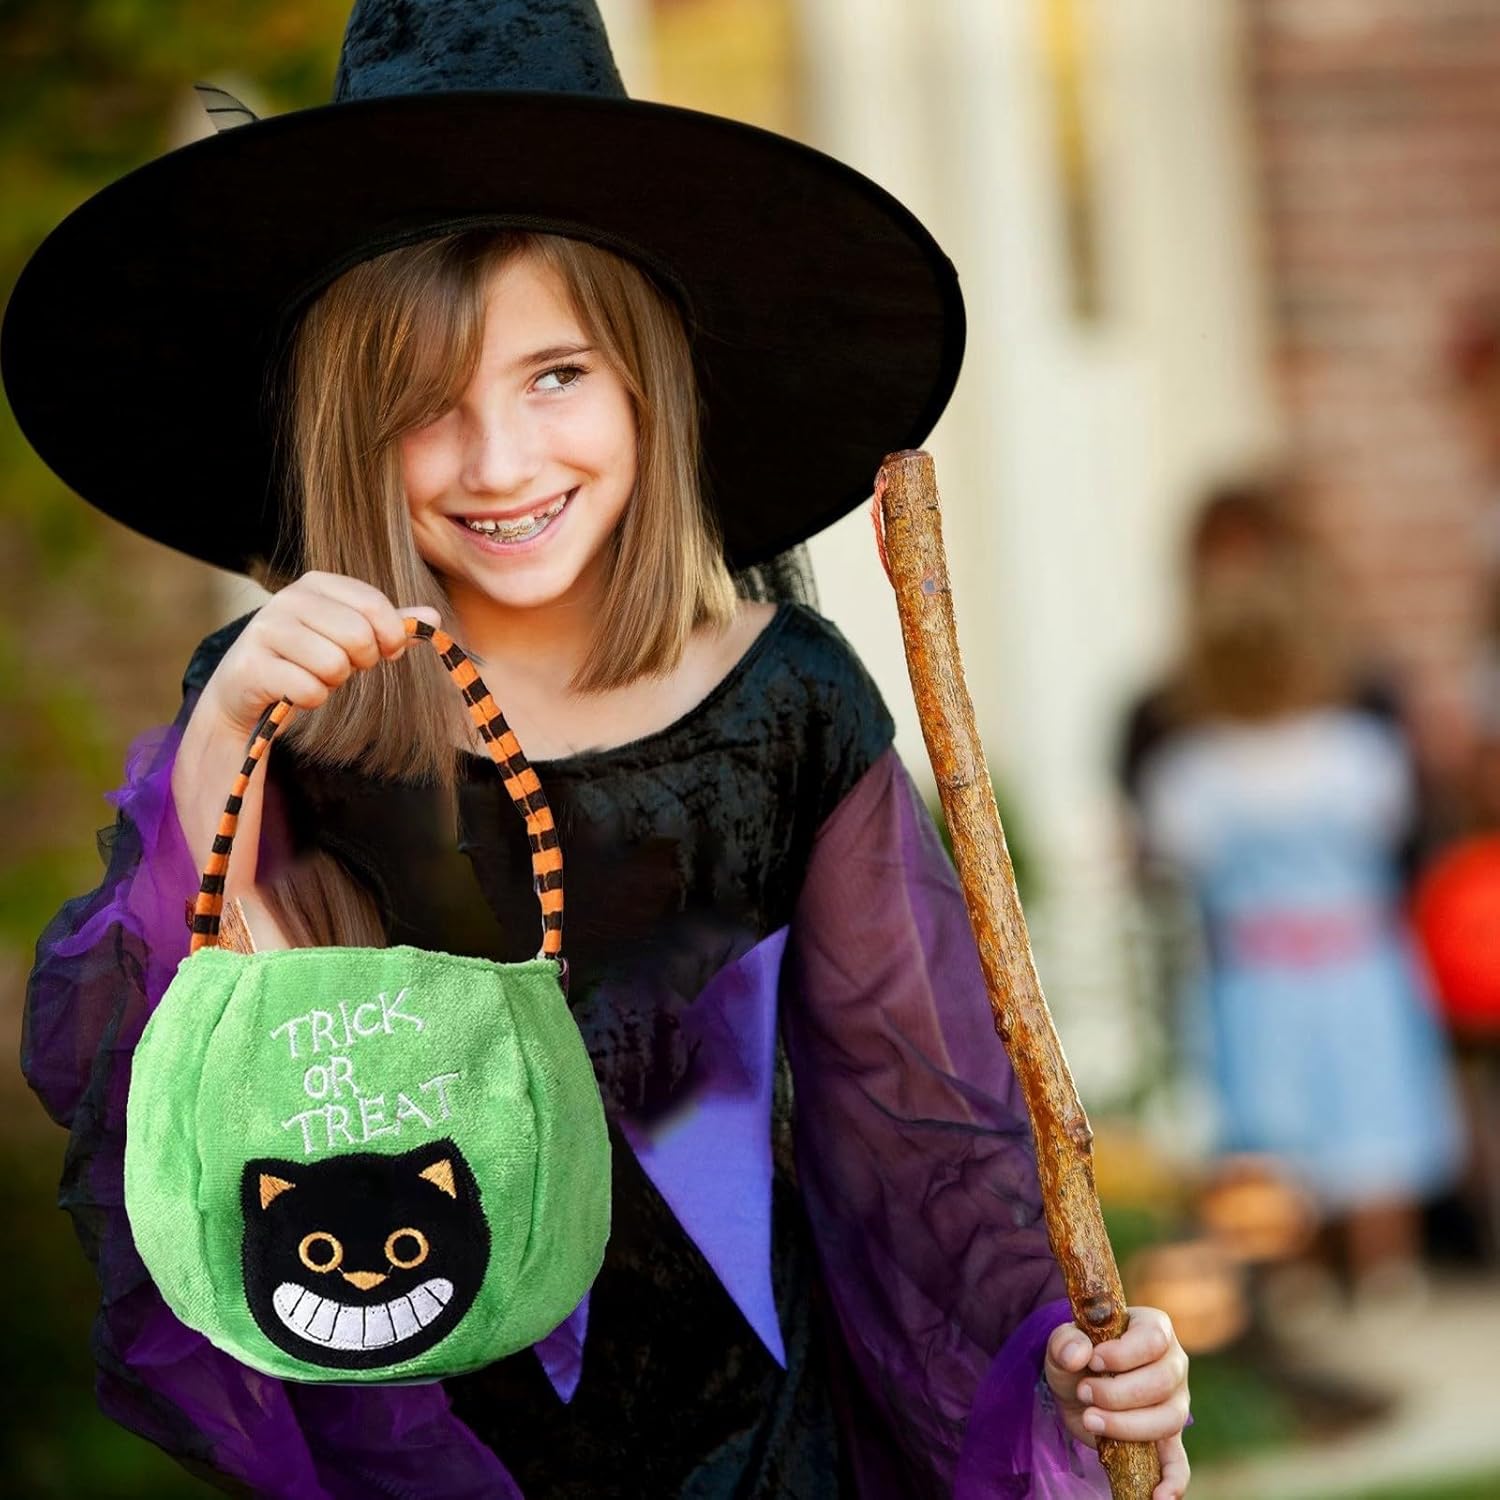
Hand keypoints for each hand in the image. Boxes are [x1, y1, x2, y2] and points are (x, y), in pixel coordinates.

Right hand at [198, 570, 441, 738]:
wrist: (247, 687)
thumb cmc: (307, 657)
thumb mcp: (349, 636)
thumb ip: (390, 625)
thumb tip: (433, 616)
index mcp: (316, 583)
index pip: (374, 604)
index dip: (391, 635)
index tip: (387, 651)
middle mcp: (288, 599)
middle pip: (357, 635)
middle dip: (360, 661)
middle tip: (343, 666)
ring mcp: (265, 630)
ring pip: (333, 665)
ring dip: (333, 682)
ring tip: (315, 675)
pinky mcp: (252, 666)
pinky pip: (308, 690)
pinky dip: (312, 699)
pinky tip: (296, 691)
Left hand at [1044, 1306, 1189, 1498]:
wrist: (1076, 1386)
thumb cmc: (1077, 1356)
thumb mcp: (1063, 1343)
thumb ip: (1065, 1341)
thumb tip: (1077, 1354)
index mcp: (1153, 1328)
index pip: (1154, 1338)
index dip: (1123, 1353)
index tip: (1093, 1362)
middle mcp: (1173, 1364)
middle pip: (1161, 1382)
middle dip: (1117, 1392)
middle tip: (1084, 1393)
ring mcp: (1175, 1403)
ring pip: (1168, 1419)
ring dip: (1127, 1425)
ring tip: (1091, 1420)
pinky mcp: (1169, 1439)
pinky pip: (1179, 1463)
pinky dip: (1172, 1482)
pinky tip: (1157, 1498)